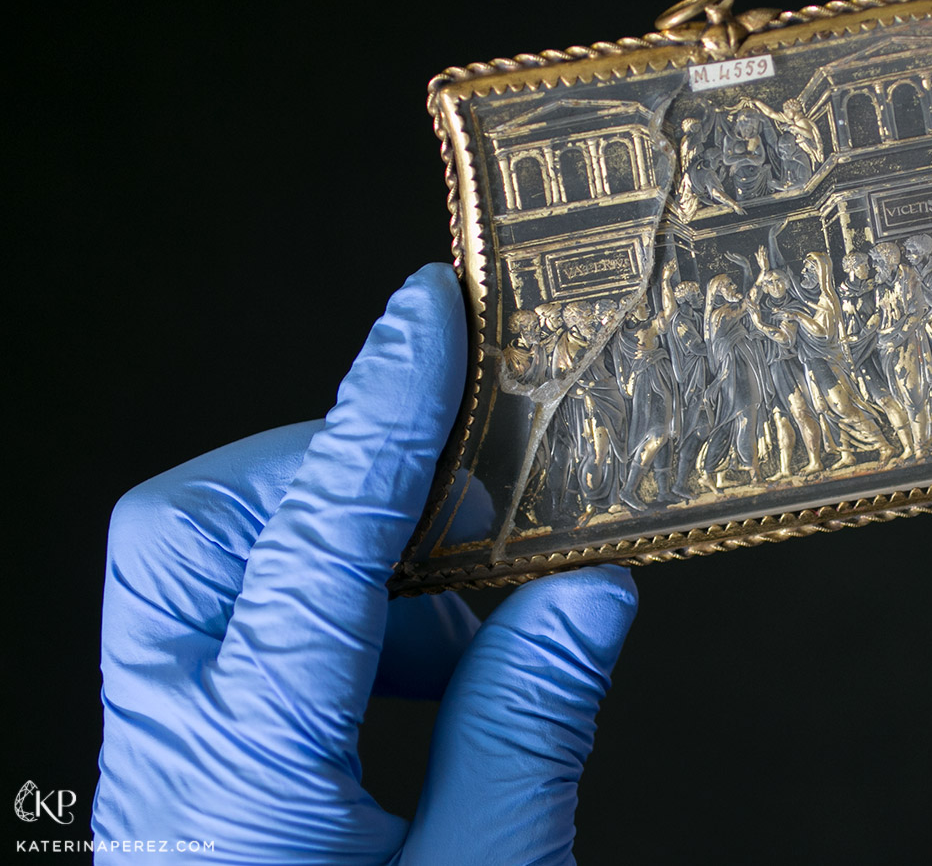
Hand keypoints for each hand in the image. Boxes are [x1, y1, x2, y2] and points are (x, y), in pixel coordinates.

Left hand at [95, 264, 637, 863]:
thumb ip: (531, 728)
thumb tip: (585, 586)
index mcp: (252, 788)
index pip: (311, 555)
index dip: (379, 418)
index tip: (430, 316)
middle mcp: (180, 759)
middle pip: (191, 538)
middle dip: (325, 478)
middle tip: (457, 498)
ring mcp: (175, 764)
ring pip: (215, 578)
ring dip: (357, 560)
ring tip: (476, 618)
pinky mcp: (199, 772)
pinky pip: (250, 637)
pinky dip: (352, 622)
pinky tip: (441, 677)